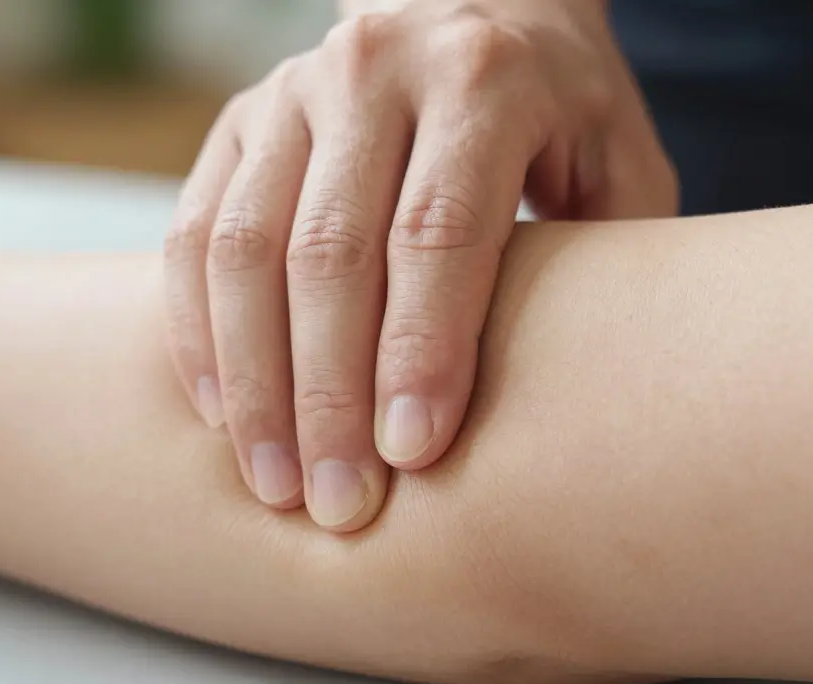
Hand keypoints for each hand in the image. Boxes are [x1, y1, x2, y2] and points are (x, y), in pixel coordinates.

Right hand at [164, 0, 676, 531]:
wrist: (476, 4)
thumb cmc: (561, 110)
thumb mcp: (618, 161)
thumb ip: (606, 261)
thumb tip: (574, 400)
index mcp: (483, 77)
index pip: (437, 231)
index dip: (420, 351)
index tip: (411, 457)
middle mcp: (374, 70)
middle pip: (329, 252)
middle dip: (329, 394)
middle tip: (338, 504)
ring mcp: (290, 91)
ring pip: (245, 248)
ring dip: (252, 381)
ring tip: (275, 484)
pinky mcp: (237, 120)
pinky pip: (193, 232)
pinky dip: (199, 331)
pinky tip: (221, 415)